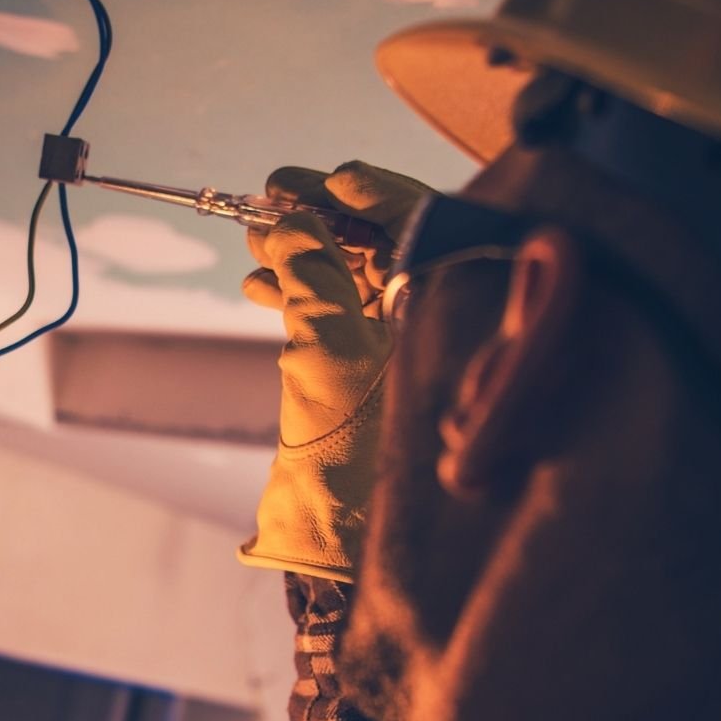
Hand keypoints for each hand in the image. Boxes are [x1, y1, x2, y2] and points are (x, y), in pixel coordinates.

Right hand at [237, 162, 431, 580]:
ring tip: (255, 240)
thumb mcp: (325, 347)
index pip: (429, 225)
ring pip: (368, 281)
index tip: (322, 178)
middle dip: (329, 219)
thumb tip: (296, 219)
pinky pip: (352, 317)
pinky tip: (260, 283)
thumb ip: (312, 274)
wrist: (339, 542)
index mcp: (464, 311)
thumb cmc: (352, 452)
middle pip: (397, 246)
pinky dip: (309, 296)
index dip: (372, 194)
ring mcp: (422, 354)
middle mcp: (455, 326)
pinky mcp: (387, 379)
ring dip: (309, 255)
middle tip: (272, 196)